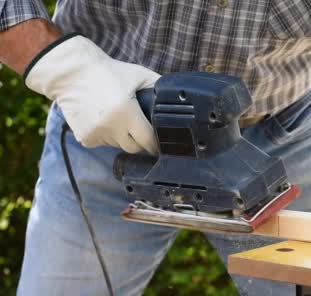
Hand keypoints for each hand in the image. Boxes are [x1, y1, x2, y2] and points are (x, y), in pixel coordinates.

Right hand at [24, 34, 159, 153]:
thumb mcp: (139, 75)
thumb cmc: (108, 72)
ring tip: (117, 117)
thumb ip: (159, 87)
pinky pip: (102, 144)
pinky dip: (105, 136)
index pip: (148, 141)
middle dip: (139, 141)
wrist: (71, 73)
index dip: (156, 144)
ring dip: (121, 137)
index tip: (160, 143)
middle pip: (134, 148)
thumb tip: (178, 98)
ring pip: (118, 146)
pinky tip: (102, 119)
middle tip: (138, 127)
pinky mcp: (85, 138)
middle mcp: (111, 127)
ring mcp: (97, 134)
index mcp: (127, 113)